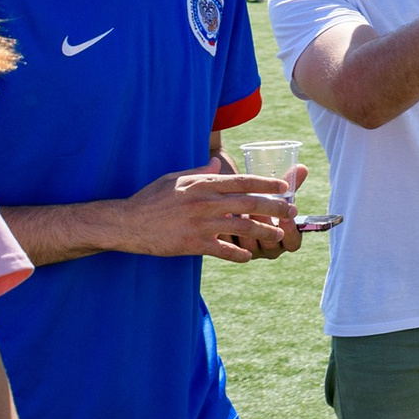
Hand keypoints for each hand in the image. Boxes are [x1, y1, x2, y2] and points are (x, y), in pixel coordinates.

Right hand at [119, 169, 305, 263]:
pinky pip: (224, 250)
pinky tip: (248, 256)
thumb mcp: (175, 178)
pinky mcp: (193, 244)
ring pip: (243, 227)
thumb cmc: (150, 199)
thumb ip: (199, 171)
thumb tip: (218, 162)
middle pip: (250, 203)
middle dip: (276, 207)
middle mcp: (206, 202)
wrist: (127, 223)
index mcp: (203, 184)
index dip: (267, 183)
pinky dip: (239, 254)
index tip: (284, 186)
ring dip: (264, 231)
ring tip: (278, 234)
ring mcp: (201, 224)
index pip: (242, 181)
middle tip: (292, 211)